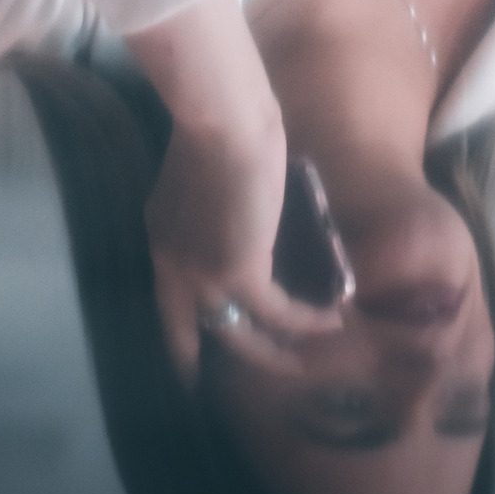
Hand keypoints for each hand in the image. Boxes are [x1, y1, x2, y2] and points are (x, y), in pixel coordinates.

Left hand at [128, 0, 344, 383]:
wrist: (221, 117)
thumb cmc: (216, 126)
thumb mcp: (204, 179)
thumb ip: (214, 210)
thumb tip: (242, 221)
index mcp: (162, 243)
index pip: (168, 306)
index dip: (181, 342)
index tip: (190, 370)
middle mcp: (175, 270)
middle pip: (198, 334)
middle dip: (223, 360)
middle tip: (250, 376)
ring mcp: (205, 277)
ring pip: (242, 335)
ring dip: (276, 352)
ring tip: (304, 364)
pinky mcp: (241, 274)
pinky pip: (279, 312)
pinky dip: (307, 320)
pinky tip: (331, 320)